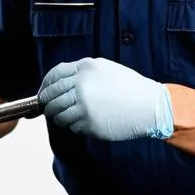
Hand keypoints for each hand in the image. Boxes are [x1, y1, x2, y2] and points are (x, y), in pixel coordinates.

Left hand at [38, 58, 172, 141]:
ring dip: (57, 117)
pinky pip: (70, 126)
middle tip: (47, 109)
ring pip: (57, 113)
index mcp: (85, 68)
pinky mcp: (89, 122)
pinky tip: (81, 124)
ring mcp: (84, 104)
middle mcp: (82, 84)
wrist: (151, 106)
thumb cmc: (130, 88)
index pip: (54, 75)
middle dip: (46, 104)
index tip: (43, 93)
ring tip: (65, 118)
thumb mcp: (106, 69)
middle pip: (51, 95)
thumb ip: (83, 73)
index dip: (45, 85)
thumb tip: (61, 84)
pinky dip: (71, 126)